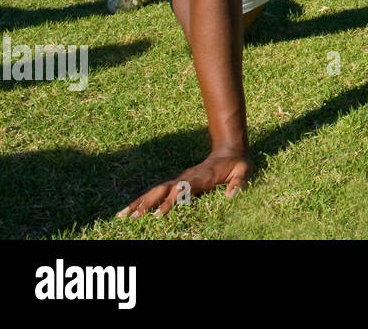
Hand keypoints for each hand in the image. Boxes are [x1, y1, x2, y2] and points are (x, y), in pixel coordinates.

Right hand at [117, 150, 253, 218]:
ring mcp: (180, 178)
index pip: (181, 190)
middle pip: (161, 190)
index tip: (157, 214)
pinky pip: (158, 190)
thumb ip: (239, 183)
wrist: (230, 150)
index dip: (169, 201)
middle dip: (146, 203)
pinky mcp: (177, 181)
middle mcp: (186, 177)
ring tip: (122, 215)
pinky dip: (143, 198)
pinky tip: (133, 208)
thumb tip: (232, 197)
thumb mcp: (244, 171)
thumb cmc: (238, 164)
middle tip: (131, 217)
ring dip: (139, 202)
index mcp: (200, 177)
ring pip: (155, 190)